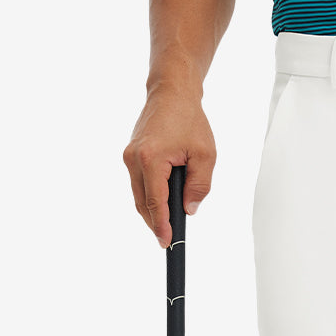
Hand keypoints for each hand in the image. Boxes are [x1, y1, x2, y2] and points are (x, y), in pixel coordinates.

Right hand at [123, 87, 215, 247]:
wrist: (171, 93)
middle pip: (142, 203)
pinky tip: (162, 206)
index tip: (166, 243)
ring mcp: (129, 157)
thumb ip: (199, 186)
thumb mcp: (205, 155)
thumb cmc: (190, 120)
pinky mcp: (131, 155)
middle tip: (168, 240)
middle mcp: (134, 159)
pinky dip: (149, 197)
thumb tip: (189, 209)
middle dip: (155, 223)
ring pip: (139, 195)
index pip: (155, 202)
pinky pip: (139, 184)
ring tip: (167, 226)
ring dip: (152, 211)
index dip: (161, 226)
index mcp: (151, 159)